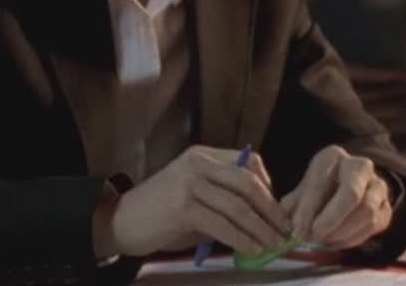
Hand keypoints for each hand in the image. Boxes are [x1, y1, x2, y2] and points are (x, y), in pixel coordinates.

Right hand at [109, 145, 290, 256]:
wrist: (119, 221)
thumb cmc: (160, 213)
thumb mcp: (194, 194)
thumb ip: (222, 197)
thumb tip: (261, 216)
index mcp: (203, 156)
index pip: (249, 163)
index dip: (269, 187)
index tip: (277, 211)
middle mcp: (198, 164)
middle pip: (248, 182)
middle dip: (272, 209)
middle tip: (286, 229)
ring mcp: (190, 183)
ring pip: (239, 205)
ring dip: (262, 228)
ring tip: (274, 244)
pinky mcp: (184, 207)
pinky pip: (223, 224)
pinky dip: (243, 238)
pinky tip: (253, 249)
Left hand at [279, 145, 393, 249]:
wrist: (344, 186)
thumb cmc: (319, 187)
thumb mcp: (301, 190)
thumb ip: (294, 206)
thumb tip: (288, 225)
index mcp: (334, 156)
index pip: (322, 180)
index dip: (309, 208)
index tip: (296, 229)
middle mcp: (361, 166)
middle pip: (352, 193)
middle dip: (331, 219)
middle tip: (313, 236)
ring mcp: (378, 187)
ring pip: (366, 212)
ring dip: (341, 232)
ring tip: (321, 240)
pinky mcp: (386, 208)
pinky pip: (373, 226)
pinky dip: (352, 239)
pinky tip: (334, 242)